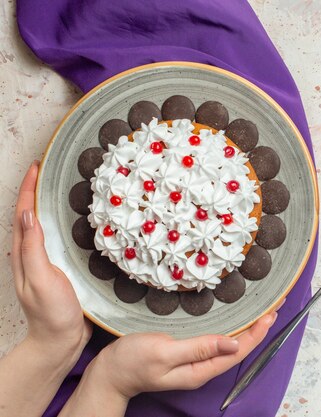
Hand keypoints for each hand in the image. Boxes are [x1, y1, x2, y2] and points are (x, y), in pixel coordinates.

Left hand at [0, 161, 92, 415]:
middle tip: (53, 169)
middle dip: (39, 190)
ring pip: (47, 224)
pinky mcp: (62, 267)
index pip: (23, 212)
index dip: (29, 188)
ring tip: (66, 186)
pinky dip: (65, 222)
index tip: (37, 167)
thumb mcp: (40, 279)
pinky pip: (61, 237)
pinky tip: (80, 219)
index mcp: (25, 253)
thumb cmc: (52, 313)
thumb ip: (33, 248)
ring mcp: (48, 260)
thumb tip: (28, 213)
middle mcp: (34, 253)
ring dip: (52, 204)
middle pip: (32, 214)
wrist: (62, 340)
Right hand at [97, 313, 276, 396]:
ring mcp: (196, 360)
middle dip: (259, 327)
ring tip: (263, 308)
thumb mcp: (164, 352)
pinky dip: (232, 325)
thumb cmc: (132, 362)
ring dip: (248, 325)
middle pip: (239, 346)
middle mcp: (203, 367)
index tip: (272, 313)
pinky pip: (217, 339)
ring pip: (230, 342)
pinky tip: (236, 316)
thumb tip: (233, 342)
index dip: (258, 332)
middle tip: (275, 304)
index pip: (238, 351)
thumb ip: (198, 348)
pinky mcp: (188, 352)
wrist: (109, 372)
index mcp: (200, 369)